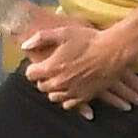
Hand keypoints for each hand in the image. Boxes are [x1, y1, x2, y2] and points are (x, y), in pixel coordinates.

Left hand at [19, 15, 137, 113]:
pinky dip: (67, 99)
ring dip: (54, 89)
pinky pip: (69, 105)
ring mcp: (72, 91)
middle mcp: (59, 83)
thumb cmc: (88, 40)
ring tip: (61, 80)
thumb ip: (40, 38)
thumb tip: (25, 46)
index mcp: (51, 68)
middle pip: (41, 87)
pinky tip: (70, 90)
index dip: (34, 68)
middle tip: (51, 71)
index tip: (40, 64)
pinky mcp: (85, 97)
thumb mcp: (63, 33)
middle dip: (43, 79)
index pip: (30, 74)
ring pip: (53, 97)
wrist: (112, 51)